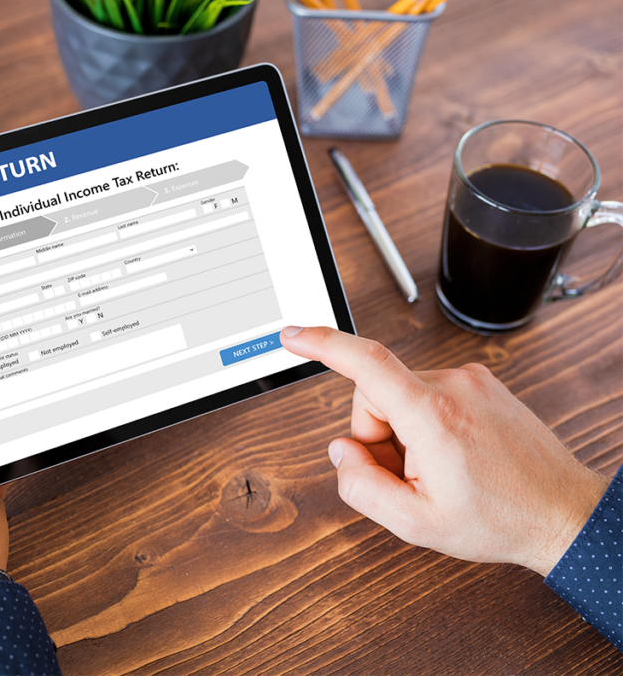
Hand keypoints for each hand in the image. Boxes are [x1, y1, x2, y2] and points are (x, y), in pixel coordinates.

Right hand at [280, 326, 610, 575]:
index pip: (366, 363)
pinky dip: (427, 425)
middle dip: (377, 436)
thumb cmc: (501, 519)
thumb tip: (342, 452)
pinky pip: (429, 396)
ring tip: (438, 471)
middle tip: (409, 476)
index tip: (293, 335)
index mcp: (432, 415)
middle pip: (375, 395)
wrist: (565, 513)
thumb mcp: (415, 523)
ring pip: (401, 397)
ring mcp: (471, 381)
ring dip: (405, 433)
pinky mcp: (482, 384)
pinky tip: (453, 458)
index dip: (322, 345)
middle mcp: (453, 386)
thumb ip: (361, 487)